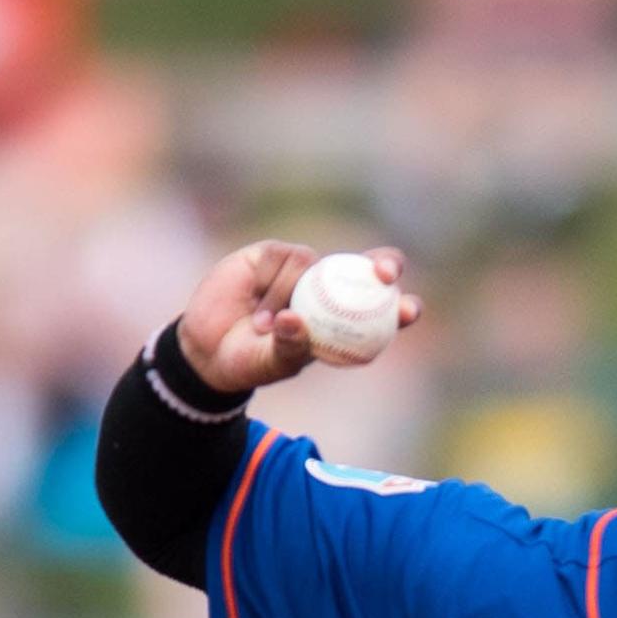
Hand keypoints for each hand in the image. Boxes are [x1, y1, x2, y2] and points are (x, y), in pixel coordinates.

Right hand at [173, 242, 421, 395]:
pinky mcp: (270, 254)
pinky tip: (256, 315)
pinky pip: (280, 259)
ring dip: (289, 297)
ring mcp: (300, 269)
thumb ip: (291, 347)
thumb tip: (297, 321)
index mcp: (342, 320)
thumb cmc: (252, 362)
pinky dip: (270, 287)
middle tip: (385, 274)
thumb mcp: (274, 363)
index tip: (407, 310)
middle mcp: (328, 289)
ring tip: (264, 329)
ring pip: (312, 266)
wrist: (209, 349)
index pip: (382, 308)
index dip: (401, 306)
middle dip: (384, 265)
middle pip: (368, 266)